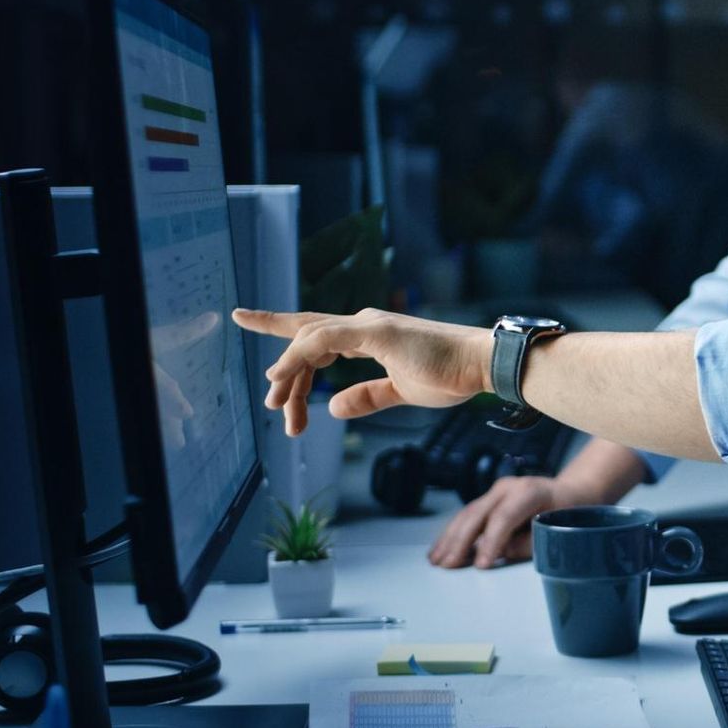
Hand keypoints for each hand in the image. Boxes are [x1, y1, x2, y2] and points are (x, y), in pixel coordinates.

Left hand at [231, 308, 491, 436]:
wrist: (482, 365)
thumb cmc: (451, 376)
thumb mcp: (400, 391)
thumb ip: (367, 397)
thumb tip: (334, 408)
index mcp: (371, 335)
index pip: (317, 331)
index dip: (281, 329)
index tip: (245, 319)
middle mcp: (364, 323)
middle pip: (306, 335)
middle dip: (279, 359)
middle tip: (271, 402)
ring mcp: (369, 324)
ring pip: (308, 339)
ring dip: (288, 373)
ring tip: (276, 403)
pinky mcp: (375, 331)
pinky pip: (321, 340)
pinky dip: (297, 357)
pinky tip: (280, 378)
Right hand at [428, 475, 568, 568]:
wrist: (566, 493)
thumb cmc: (564, 514)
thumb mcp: (555, 530)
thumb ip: (529, 543)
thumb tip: (502, 553)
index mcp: (529, 492)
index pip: (504, 517)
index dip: (491, 542)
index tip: (480, 565)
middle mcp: (508, 487)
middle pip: (478, 514)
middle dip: (461, 541)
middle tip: (448, 565)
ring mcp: (496, 491)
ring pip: (467, 514)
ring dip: (449, 538)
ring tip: (436, 560)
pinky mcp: (488, 499)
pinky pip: (467, 516)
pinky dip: (452, 534)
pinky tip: (440, 549)